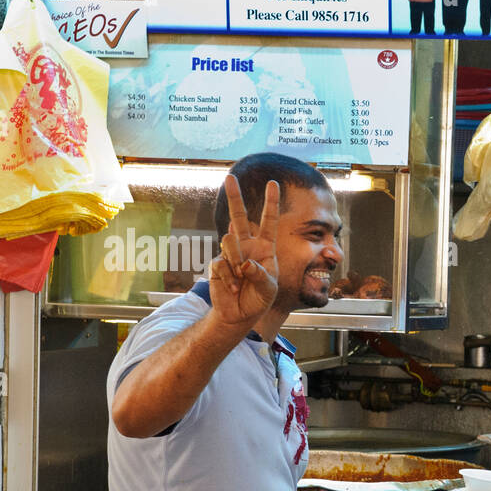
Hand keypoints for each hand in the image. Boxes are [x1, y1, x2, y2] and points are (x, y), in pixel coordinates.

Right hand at [210, 174, 279, 328]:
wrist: (240, 314)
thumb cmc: (259, 299)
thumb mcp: (269, 289)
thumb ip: (261, 275)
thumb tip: (245, 264)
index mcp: (264, 248)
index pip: (268, 222)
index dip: (271, 203)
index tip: (273, 184)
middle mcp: (247, 246)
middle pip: (239, 216)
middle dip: (235, 197)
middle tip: (230, 176)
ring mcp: (230, 253)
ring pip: (229, 241)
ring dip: (236, 261)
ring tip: (242, 279)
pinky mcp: (217, 264)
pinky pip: (221, 264)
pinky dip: (229, 278)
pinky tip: (233, 287)